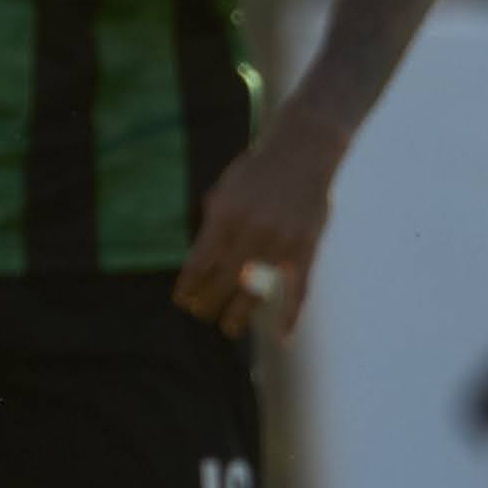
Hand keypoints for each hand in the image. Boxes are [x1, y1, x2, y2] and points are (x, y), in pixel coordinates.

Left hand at [176, 113, 344, 337]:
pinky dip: (290, 315)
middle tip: (200, 314)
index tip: (182, 300)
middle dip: (207, 303)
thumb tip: (201, 260)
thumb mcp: (226, 189)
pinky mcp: (306, 248)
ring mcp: (280, 242)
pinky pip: (298, 291)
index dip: (188, 286)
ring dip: (238, 314)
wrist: (304, 149)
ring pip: (255, 291)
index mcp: (225, 216)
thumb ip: (213, 223)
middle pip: (222, 282)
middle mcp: (250, 232)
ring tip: (228, 329)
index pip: (199, 264)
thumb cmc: (259, 170)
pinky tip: (282, 337)